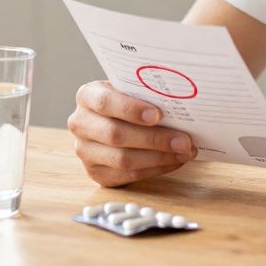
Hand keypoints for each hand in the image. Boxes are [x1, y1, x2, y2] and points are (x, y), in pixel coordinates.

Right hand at [68, 80, 197, 186]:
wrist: (114, 119)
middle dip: (154, 139)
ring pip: (122, 159)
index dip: (131, 109)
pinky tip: (174, 161)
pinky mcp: (95, 173)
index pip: (104, 102)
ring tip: (184, 152)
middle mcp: (80, 124)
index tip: (158, 115)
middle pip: (116, 135)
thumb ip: (146, 93)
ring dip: (159, 157)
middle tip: (184, 140)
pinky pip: (128, 175)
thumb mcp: (131, 89)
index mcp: (87, 96)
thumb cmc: (129, 100)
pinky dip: (156, 169)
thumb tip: (179, 105)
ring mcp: (85, 151)